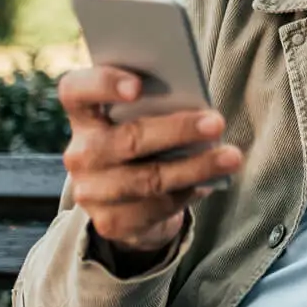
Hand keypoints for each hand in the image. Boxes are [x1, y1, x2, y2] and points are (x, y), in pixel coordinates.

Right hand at [57, 66, 242, 257]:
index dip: (103, 84)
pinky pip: (156, 207)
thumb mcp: (144, 118)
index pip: (76, 91)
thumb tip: (197, 105)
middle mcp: (80, 153)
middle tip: (216, 122)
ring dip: (195, 167)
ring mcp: (90, 191)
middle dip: (177, 130)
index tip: (138, 85)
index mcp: (84, 116)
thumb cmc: (144, 141)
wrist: (129, 201)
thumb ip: (158, 104)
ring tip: (231, 156)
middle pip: (127, 139)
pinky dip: (188, 192)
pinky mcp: (109, 222)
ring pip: (148, 179)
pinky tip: (211, 181)